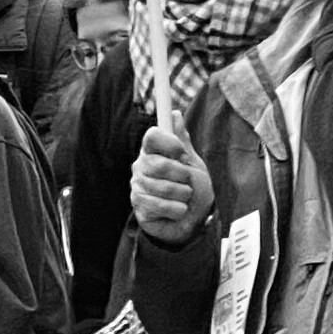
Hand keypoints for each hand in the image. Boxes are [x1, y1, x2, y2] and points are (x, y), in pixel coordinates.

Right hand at [131, 125, 212, 244]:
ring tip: (185, 198)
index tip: (182, 153)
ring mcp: (138, 187)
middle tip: (187, 182)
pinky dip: (176, 209)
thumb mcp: (192, 162)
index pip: (152, 137)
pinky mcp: (139, 207)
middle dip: (181, 175)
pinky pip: (159, 205)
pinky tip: (179, 210)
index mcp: (152, 152)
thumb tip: (175, 114)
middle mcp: (141, 167)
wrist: (195, 219)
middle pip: (158, 164)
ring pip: (161, 187)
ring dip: (183, 195)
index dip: (169, 143)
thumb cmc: (193, 188)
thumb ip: (182, 140)